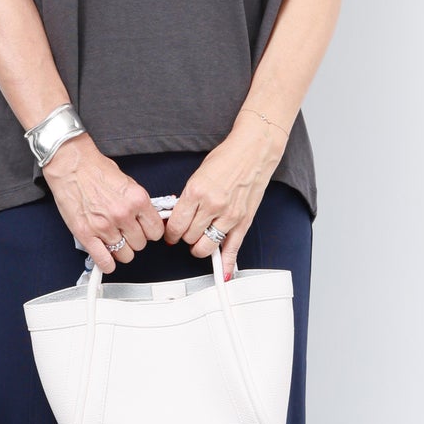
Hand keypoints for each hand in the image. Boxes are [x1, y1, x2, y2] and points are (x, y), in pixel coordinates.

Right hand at [41, 134, 166, 273]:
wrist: (71, 164)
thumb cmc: (95, 169)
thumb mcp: (128, 183)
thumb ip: (139, 203)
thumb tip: (148, 219)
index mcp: (137, 200)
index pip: (156, 231)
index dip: (150, 232)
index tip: (145, 231)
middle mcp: (123, 214)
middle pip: (140, 244)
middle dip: (134, 239)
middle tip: (126, 232)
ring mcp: (104, 226)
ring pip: (125, 255)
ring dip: (120, 250)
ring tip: (114, 240)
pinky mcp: (86, 234)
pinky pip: (104, 261)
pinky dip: (107, 263)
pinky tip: (107, 258)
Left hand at [164, 117, 286, 279]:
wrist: (253, 151)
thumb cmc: (227, 159)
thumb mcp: (198, 176)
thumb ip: (188, 199)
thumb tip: (177, 218)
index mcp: (196, 192)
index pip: (176, 225)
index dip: (170, 233)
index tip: (171, 233)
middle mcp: (212, 205)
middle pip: (189, 237)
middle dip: (185, 237)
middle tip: (186, 232)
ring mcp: (229, 215)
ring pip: (206, 246)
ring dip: (200, 245)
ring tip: (200, 238)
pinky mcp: (243, 221)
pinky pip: (232, 248)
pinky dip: (227, 264)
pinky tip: (223, 272)